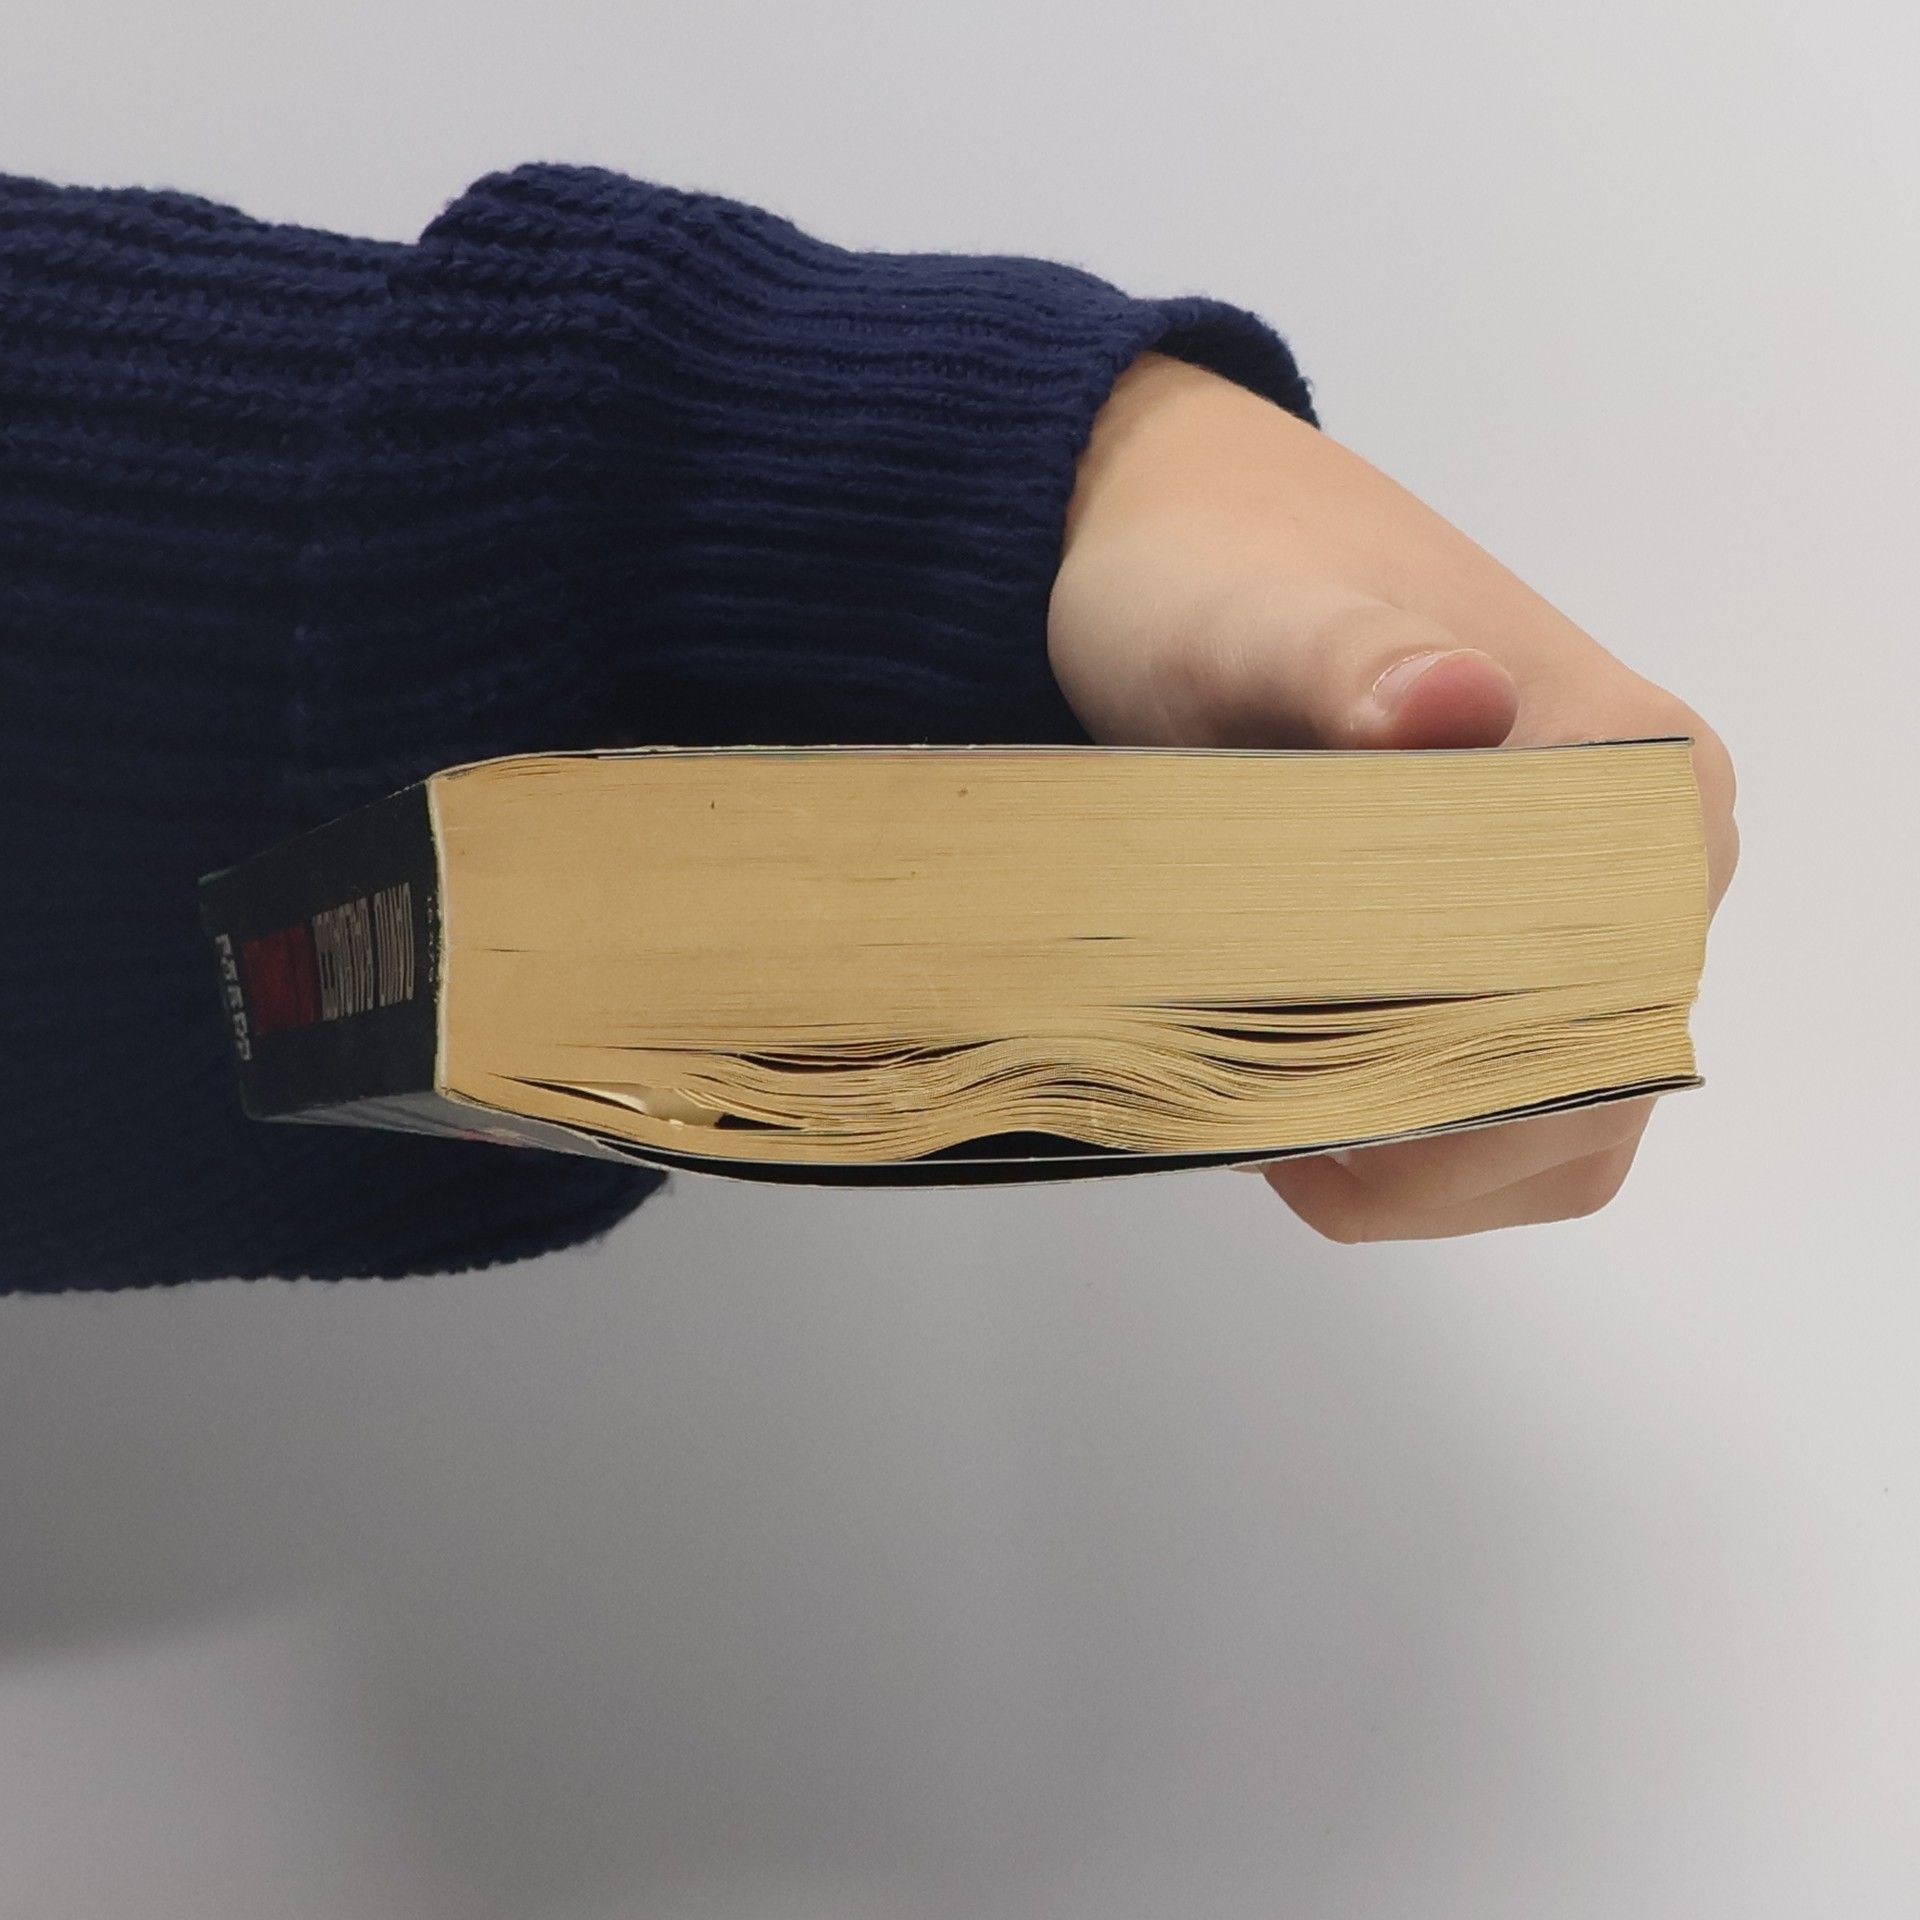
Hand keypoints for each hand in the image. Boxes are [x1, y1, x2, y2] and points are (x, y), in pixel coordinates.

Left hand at [1048, 349, 1737, 1241]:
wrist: (1196, 537)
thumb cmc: (1214, 580)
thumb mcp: (1246, 623)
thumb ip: (1346, 667)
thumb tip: (1453, 702)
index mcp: (1638, 783)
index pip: (1595, 1039)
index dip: (1440, 1109)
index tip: (1289, 1103)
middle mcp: (1653, 857)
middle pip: (1584, 1099)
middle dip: (1416, 1140)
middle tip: (1252, 1108)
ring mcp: (1601, 904)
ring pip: (1560, 1124)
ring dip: (1421, 1154)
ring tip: (1275, 1113)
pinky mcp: (1534, 933)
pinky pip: (1521, 1099)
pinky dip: (1423, 1133)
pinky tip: (1310, 1104)